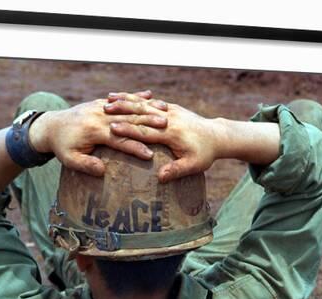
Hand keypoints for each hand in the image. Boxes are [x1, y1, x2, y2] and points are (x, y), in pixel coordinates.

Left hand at [28, 96, 167, 176]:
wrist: (51, 126)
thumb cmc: (61, 146)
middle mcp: (98, 116)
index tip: (150, 156)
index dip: (134, 148)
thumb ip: (85, 165)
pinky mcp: (101, 103)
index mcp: (93, 130)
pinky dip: (135, 98)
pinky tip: (150, 96)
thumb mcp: (69, 160)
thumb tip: (102, 171)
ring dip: (146, 109)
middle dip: (147, 124)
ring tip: (164, 113)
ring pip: (127, 107)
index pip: (118, 139)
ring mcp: (100, 107)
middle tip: (167, 128)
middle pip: (128, 120)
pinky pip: (122, 100)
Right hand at [105, 98, 221, 181]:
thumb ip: (176, 171)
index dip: (128, 130)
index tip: (112, 128)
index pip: (145, 130)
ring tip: (107, 100)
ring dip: (125, 101)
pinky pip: (148, 101)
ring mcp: (170, 110)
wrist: (218, 135)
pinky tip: (120, 96)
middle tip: (103, 110)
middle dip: (122, 111)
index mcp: (172, 132)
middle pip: (141, 113)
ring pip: (143, 103)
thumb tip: (160, 177)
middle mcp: (169, 118)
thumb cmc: (205, 154)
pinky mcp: (170, 108)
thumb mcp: (194, 165)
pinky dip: (133, 98)